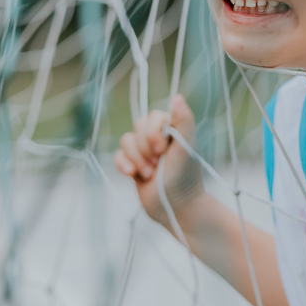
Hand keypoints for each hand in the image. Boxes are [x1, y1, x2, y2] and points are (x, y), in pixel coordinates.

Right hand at [114, 94, 205, 226]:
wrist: (176, 208)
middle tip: (158, 164)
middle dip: (145, 148)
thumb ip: (183, 121)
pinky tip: (132, 175)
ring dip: (136, 159)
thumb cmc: (185, 177)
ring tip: (150, 174)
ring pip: (126, 140)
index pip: (153, 116)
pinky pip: (118, 155)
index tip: (162, 150)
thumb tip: (177, 96)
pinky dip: (123, 164)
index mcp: (173, 130)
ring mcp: (144, 152)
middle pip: (137, 126)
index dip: (153, 132)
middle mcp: (158, 138)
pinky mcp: (133, 165)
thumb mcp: (187, 147)